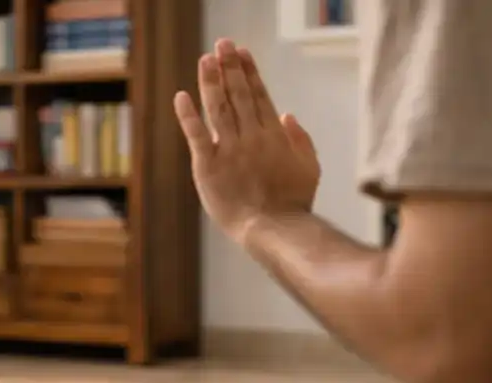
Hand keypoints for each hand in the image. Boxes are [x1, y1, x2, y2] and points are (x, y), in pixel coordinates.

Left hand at [174, 39, 320, 242]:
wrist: (274, 229)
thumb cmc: (293, 202)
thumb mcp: (310, 167)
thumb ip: (300, 139)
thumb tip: (287, 114)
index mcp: (274, 135)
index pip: (259, 95)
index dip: (248, 72)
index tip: (241, 53)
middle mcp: (252, 136)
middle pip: (239, 94)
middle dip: (229, 67)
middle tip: (222, 44)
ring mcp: (229, 150)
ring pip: (218, 108)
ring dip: (211, 81)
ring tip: (206, 59)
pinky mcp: (208, 166)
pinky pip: (196, 135)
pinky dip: (188, 114)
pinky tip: (182, 96)